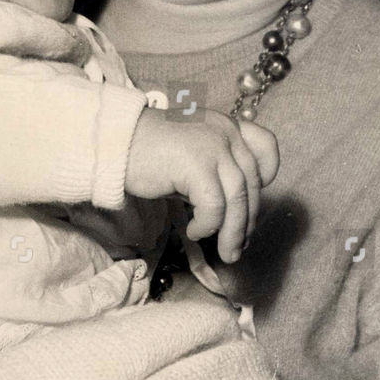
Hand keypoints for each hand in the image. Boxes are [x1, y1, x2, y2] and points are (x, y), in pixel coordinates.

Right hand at [125, 107, 279, 261]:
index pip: (266, 145)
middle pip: (252, 183)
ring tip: (226, 253)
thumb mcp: (190, 154)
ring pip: (237, 200)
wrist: (112, 142)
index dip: (267, 174)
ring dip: (233, 232)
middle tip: (238, 245)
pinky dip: (207, 225)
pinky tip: (194, 232)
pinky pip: (214, 206)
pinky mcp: (196, 164)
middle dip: (248, 220)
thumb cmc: (146, 153)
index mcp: (226, 126)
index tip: (253, 198)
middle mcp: (225, 132)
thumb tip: (236, 215)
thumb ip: (214, 171)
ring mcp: (212, 147)